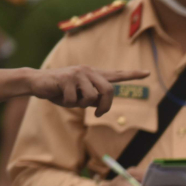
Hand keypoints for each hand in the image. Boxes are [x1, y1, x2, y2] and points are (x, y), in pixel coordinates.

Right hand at [28, 66, 146, 111]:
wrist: (38, 83)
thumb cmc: (61, 91)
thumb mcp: (80, 97)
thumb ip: (93, 99)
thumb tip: (102, 103)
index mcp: (94, 75)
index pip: (116, 75)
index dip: (132, 75)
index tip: (147, 72)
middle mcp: (88, 71)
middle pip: (108, 90)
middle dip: (105, 106)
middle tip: (98, 114)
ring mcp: (78, 73)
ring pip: (91, 97)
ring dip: (80, 104)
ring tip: (69, 98)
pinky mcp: (66, 78)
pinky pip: (74, 99)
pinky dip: (67, 103)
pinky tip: (59, 95)